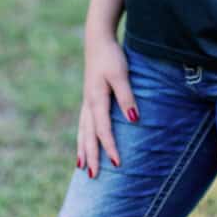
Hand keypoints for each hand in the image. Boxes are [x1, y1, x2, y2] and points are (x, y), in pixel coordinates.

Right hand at [77, 36, 139, 177]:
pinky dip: (82, 136)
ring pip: (82, 130)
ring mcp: (86, 101)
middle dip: (91, 156)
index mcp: (96, 100)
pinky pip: (83, 123)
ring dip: (83, 149)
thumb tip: (134, 119)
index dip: (110, 147)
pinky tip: (83, 143)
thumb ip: (126, 96)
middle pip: (88, 135)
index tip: (117, 164)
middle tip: (93, 177)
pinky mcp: (88, 97)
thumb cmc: (111, 56)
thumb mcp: (121, 74)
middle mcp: (88, 104)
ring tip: (81, 167)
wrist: (98, 40)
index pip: (103, 130)